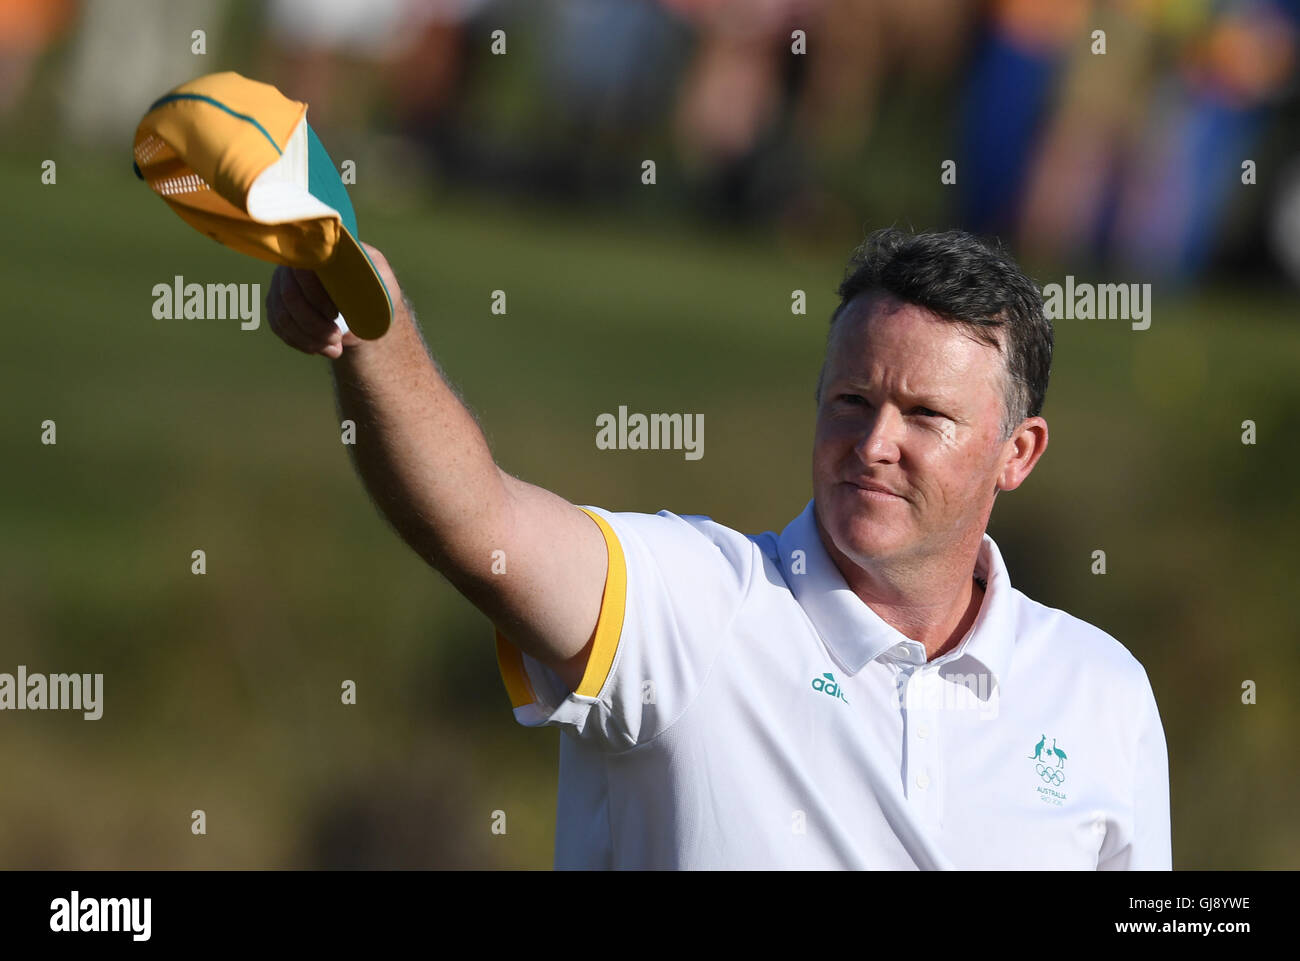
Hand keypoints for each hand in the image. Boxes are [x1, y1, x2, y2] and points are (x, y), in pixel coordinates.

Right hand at [266, 244, 400, 358]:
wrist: (365, 308)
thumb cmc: (376, 289)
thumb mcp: (382, 279)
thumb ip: (374, 270)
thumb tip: (359, 270)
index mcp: (318, 252)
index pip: (303, 270)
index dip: (316, 296)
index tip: (336, 314)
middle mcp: (294, 265)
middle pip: (289, 297)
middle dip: (313, 324)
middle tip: (338, 338)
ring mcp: (281, 285)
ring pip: (282, 317)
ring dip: (309, 338)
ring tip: (335, 348)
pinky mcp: (278, 305)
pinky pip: (279, 327)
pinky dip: (301, 342)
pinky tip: (323, 348)